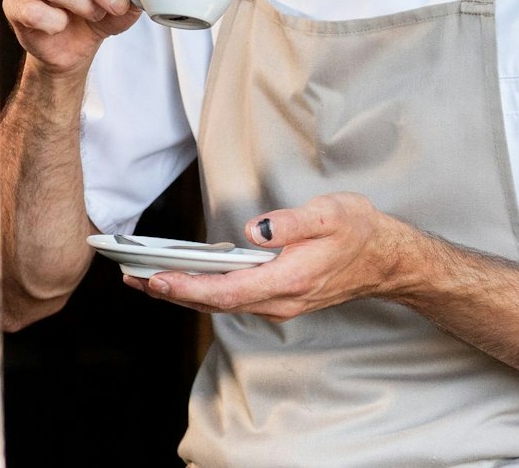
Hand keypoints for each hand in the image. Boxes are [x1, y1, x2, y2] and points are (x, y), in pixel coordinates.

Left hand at [123, 192, 424, 321]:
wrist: (387, 259)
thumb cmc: (360, 231)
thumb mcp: (332, 214)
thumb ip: (292, 223)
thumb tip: (254, 231)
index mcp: (290, 279)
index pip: (228, 291)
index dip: (188, 287)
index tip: (156, 278)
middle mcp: (281, 300)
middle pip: (216, 303)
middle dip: (172, 292)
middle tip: (131, 279)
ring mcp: (280, 303)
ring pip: (222, 304)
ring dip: (184, 293)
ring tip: (146, 279)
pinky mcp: (279, 298)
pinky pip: (233, 300)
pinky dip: (204, 292)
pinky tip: (185, 279)